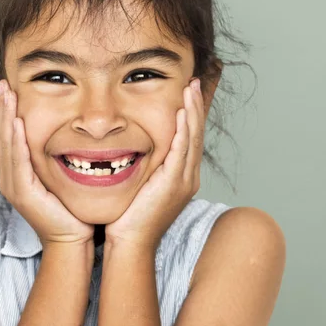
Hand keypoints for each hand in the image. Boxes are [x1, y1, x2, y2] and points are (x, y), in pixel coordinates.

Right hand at [0, 79, 94, 249]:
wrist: (72, 238)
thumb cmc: (70, 208)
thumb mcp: (59, 174)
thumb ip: (56, 154)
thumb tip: (68, 130)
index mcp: (17, 172)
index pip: (8, 134)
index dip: (5, 110)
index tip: (6, 86)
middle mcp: (10, 177)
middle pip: (2, 135)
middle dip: (2, 107)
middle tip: (2, 81)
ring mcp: (13, 185)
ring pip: (6, 144)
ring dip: (5, 116)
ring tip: (7, 93)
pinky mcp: (22, 193)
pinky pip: (17, 161)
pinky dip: (15, 140)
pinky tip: (16, 121)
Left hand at [105, 79, 204, 250]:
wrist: (130, 243)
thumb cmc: (129, 217)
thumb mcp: (140, 185)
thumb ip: (143, 167)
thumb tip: (132, 148)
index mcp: (181, 177)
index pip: (189, 139)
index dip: (190, 115)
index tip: (188, 94)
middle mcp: (187, 177)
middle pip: (195, 134)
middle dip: (195, 107)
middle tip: (194, 83)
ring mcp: (183, 181)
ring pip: (192, 139)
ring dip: (192, 112)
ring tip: (191, 89)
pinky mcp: (174, 184)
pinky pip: (182, 151)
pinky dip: (183, 130)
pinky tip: (182, 113)